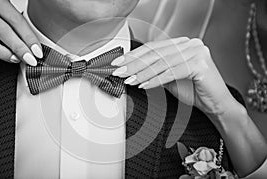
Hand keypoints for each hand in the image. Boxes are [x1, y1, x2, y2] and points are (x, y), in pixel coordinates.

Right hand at [0, 0, 41, 65]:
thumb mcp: (10, 14)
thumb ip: (20, 29)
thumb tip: (35, 49)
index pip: (17, 22)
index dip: (29, 39)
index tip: (37, 52)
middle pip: (3, 32)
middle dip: (19, 48)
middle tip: (29, 59)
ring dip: (3, 53)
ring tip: (15, 59)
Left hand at [111, 37, 235, 114]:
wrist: (217, 105)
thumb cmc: (195, 91)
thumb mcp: (170, 78)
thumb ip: (155, 71)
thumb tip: (132, 70)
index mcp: (183, 44)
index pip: (154, 47)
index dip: (134, 55)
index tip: (120, 62)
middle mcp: (190, 44)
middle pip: (156, 53)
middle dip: (134, 63)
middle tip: (119, 70)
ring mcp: (196, 52)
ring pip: (161, 62)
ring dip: (142, 72)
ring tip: (129, 79)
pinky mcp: (199, 64)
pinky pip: (171, 72)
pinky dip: (155, 79)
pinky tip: (143, 84)